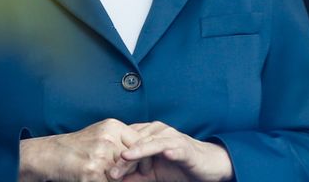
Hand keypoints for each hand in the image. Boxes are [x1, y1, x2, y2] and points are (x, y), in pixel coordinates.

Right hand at [19, 118, 141, 181]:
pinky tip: (97, 179)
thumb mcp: (101, 133)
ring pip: (121, 173)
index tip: (146, 164)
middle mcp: (107, 138)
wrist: (50, 155)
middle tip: (134, 175)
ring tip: (107, 175)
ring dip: (118, 179)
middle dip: (132, 170)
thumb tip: (145, 149)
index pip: (139, 142)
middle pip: (132, 159)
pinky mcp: (91, 172)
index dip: (145, 155)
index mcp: (113, 127)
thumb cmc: (77, 146)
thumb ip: (121, 139)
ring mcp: (99, 155)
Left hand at [116, 121, 233, 181]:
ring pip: (150, 144)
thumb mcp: (150, 174)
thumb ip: (133, 175)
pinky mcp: (184, 147)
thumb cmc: (177, 167)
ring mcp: (172, 138)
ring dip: (137, 154)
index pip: (127, 140)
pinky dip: (165, 149)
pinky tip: (162, 154)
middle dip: (122, 158)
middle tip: (110, 173)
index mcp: (150, 134)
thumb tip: (112, 180)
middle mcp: (160, 131)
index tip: (103, 170)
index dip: (115, 154)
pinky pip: (172, 147)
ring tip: (124, 160)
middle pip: (136, 142)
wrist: (205, 166)